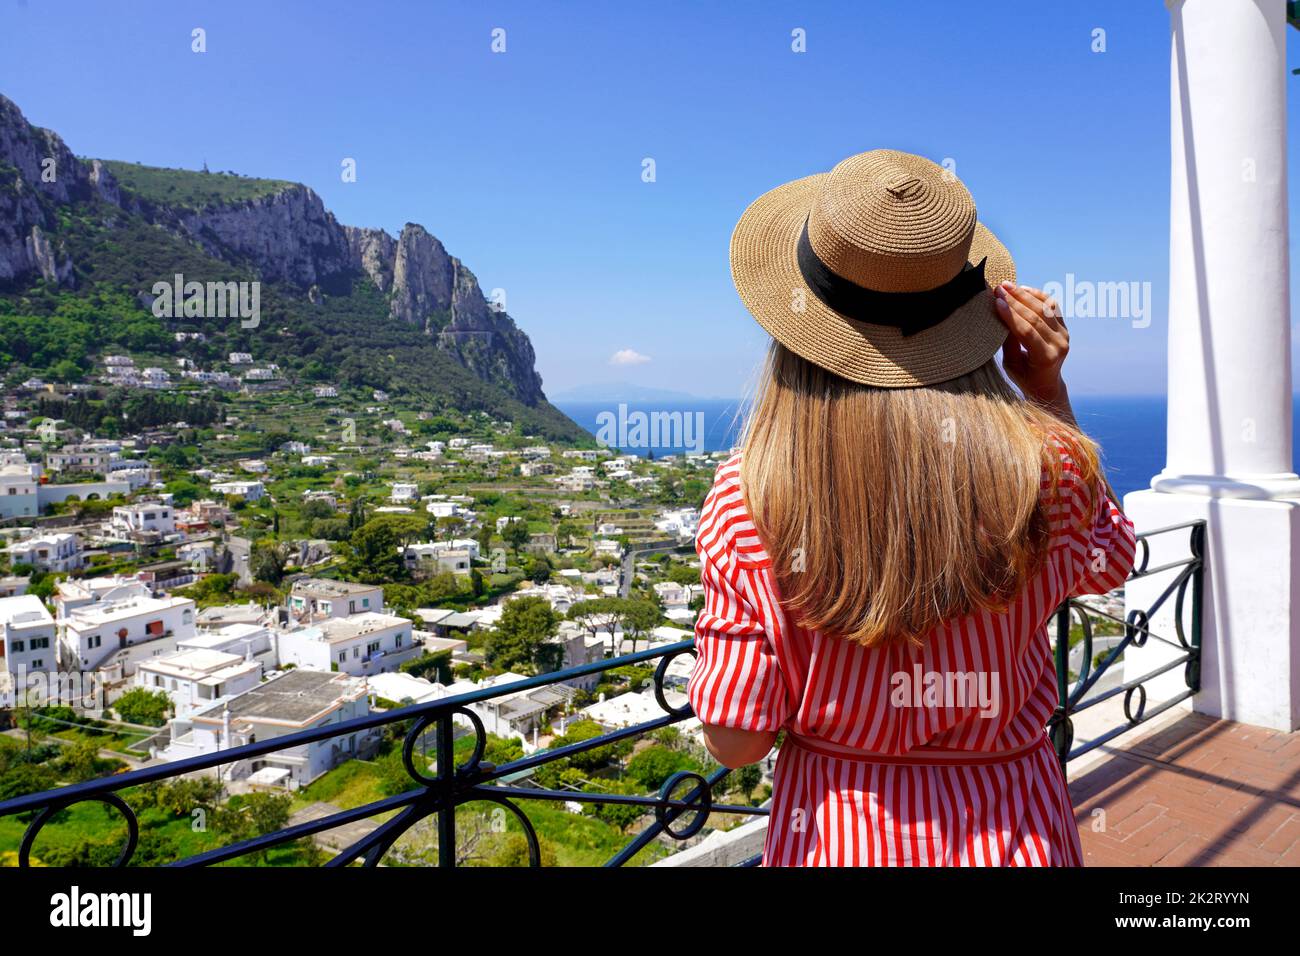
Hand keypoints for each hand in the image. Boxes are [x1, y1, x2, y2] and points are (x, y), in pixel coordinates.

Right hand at [993, 282, 1068, 407]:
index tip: (997, 302)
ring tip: (1007, 285)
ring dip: (1024, 295)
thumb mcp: (1011, 364)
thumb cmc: (1024, 376)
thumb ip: (1009, 341)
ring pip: (1044, 308)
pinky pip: (1052, 306)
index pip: (1027, 331)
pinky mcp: (1064, 327)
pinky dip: (1037, 295)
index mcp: (1045, 358)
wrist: (1046, 383)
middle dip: (1015, 301)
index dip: (1011, 315)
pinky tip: (1023, 289)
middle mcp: (1059, 345)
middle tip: (999, 289)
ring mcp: (1064, 335)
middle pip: (1036, 317)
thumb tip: (1001, 315)